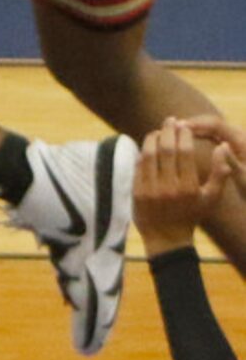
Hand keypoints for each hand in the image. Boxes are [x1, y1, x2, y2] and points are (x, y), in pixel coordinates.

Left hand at [134, 118, 238, 255]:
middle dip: (168, 131)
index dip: (183, 135)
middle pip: (166, 149)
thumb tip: (221, 147)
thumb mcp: (211, 198)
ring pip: (149, 154)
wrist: (167, 239)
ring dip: (153, 138)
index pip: (184, 152)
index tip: (184, 126)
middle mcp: (169, 188)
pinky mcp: (137, 192)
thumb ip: (219, 173)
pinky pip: (138, 165)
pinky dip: (143, 152)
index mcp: (188, 188)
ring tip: (159, 131)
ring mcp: (151, 190)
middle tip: (170, 120)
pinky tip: (148, 145)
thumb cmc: (192, 216)